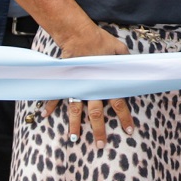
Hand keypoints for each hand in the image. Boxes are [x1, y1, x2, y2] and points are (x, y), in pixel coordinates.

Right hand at [42, 27, 134, 142]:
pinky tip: (45, 116)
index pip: (118, 103)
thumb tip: (135, 68)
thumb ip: (126, 62)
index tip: (129, 130)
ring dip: (75, 125)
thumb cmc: (102, 41)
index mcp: (106, 82)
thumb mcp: (120, 50)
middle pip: (96, 113)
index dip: (124, 117)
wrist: (80, 35)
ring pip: (76, 110)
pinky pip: (56, 95)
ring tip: (74, 138)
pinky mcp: (65, 81)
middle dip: (99, 130)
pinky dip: (50, 105)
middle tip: (101, 145)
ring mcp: (77, 86)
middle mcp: (91, 88)